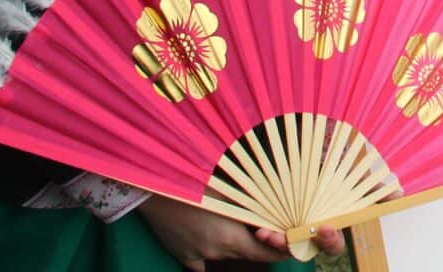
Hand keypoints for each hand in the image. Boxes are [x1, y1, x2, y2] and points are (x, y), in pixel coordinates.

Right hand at [137, 195, 345, 269]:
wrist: (153, 188)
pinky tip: (209, 236)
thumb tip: (277, 205)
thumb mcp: (230, 189)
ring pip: (226, 254)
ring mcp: (197, 256)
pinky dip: (210, 251)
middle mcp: (216, 252)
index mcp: (231, 237)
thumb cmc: (194, 181)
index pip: (265, 254)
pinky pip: (201, 261)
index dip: (280, 249)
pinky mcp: (181, 254)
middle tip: (265, 225)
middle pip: (247, 254)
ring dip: (235, 243)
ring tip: (233, 220)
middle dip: (258, 243)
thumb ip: (253, 204)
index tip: (289, 240)